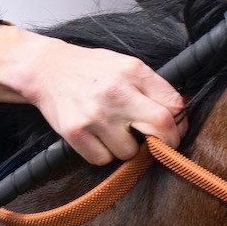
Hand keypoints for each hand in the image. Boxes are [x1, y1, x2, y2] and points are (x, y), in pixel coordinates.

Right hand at [0, 25, 184, 164]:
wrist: (46, 69)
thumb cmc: (91, 69)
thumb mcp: (127, 66)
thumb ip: (153, 86)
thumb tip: (180, 113)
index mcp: (133, 72)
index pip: (174, 106)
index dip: (179, 123)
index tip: (174, 129)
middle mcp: (115, 93)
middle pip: (160, 129)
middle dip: (165, 142)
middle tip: (157, 142)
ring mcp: (94, 115)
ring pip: (130, 152)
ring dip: (127, 148)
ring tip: (116, 132)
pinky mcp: (75, 132)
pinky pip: (103, 159)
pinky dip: (103, 153)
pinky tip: (98, 137)